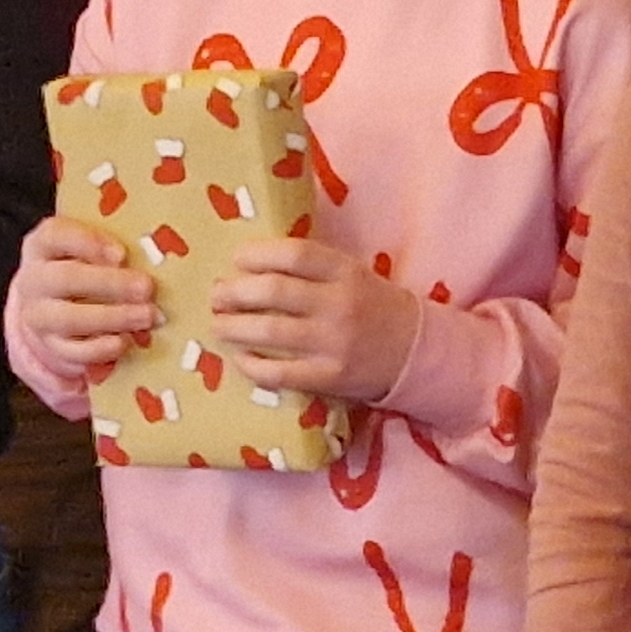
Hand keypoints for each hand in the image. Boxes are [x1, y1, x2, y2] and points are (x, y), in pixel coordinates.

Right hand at [16, 217, 155, 373]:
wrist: (56, 306)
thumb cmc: (87, 267)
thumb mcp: (94, 249)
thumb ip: (114, 249)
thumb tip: (154, 257)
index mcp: (43, 246)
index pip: (55, 235)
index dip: (88, 242)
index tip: (122, 253)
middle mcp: (34, 280)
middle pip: (65, 278)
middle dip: (110, 283)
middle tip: (147, 287)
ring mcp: (39, 316)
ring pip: (69, 318)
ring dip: (112, 317)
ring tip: (148, 316)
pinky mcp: (52, 346)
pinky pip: (73, 352)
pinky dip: (101, 348)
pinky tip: (125, 341)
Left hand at [209, 238, 420, 399]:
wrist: (414, 351)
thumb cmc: (372, 306)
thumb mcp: (352, 274)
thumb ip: (312, 267)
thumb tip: (250, 265)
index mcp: (346, 272)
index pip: (293, 253)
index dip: (257, 254)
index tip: (236, 260)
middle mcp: (340, 304)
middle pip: (274, 291)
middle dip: (234, 292)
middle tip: (217, 295)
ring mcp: (334, 343)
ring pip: (270, 331)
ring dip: (233, 326)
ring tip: (218, 324)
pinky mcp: (330, 378)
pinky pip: (279, 373)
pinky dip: (252, 365)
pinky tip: (241, 358)